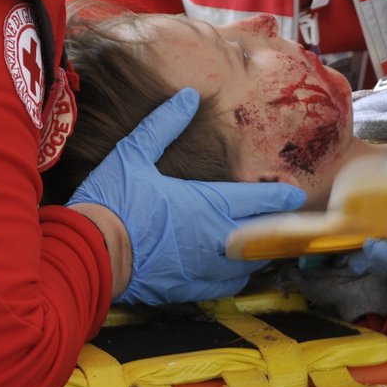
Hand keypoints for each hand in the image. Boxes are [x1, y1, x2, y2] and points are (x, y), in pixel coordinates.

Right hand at [70, 88, 305, 304]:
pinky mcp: (188, 289)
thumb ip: (163, 125)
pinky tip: (231, 269)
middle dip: (277, 225)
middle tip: (287, 218)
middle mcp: (215, 239)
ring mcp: (204, 268)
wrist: (90, 253)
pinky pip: (225, 286)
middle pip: (263, 235)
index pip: (260, 201)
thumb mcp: (133, 154)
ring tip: (261, 242)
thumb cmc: (112, 202)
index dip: (283, 195)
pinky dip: (234, 276)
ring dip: (257, 253)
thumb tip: (187, 98)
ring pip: (247, 265)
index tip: (296, 192)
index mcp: (207, 204)